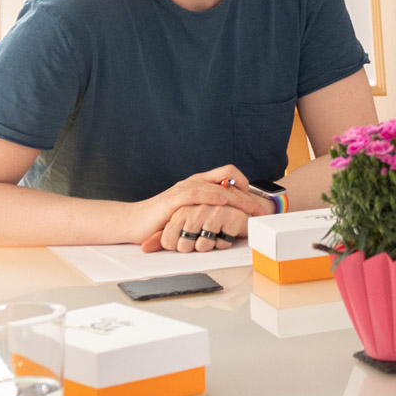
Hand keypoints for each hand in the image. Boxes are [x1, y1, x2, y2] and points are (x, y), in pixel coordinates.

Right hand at [130, 165, 264, 245]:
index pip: (228, 173)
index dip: (245, 184)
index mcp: (199, 182)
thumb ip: (208, 210)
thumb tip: (232, 216)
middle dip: (247, 194)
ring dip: (236, 198)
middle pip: (227, 179)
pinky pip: (196, 194)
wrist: (134, 222)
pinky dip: (211, 196)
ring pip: (216, 187)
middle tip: (261, 208)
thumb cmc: (163, 220)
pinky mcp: (173, 199)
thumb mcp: (191, 213)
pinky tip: (223, 202)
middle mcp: (194, 181)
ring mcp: (183, 188)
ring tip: (250, 209)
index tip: (256, 200)